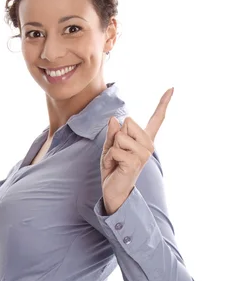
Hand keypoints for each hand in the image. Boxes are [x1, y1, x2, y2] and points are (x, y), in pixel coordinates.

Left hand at [100, 87, 173, 214]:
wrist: (113, 192)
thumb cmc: (113, 168)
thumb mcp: (110, 146)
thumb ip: (112, 133)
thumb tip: (114, 119)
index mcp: (144, 139)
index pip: (157, 118)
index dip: (163, 103)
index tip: (172, 88)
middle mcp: (148, 145)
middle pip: (128, 122)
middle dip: (115, 136)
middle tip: (117, 153)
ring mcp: (143, 154)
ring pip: (120, 136)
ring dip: (111, 149)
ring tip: (115, 161)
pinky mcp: (135, 162)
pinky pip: (115, 149)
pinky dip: (109, 158)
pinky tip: (114, 167)